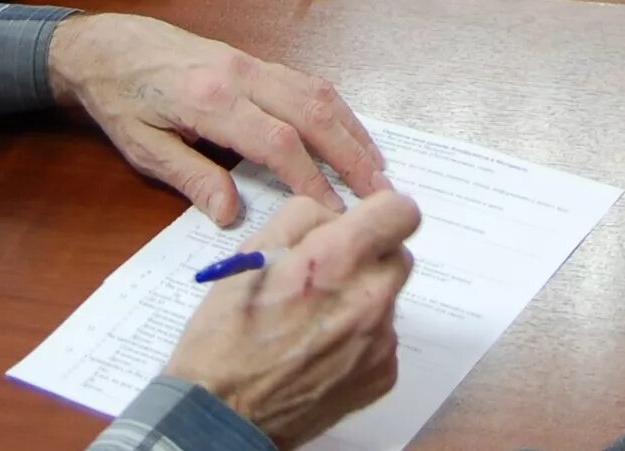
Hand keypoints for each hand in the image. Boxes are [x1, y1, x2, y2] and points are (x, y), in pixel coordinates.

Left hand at [46, 13, 388, 224]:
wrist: (105, 44)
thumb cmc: (119, 97)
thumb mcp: (141, 147)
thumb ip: (189, 177)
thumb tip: (230, 213)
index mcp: (210, 100)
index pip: (277, 143)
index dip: (311, 179)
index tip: (334, 214)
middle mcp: (240, 75)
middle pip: (311, 113)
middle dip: (350, 154)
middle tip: (380, 193)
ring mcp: (249, 62)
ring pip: (315, 93)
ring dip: (350, 130)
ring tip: (376, 168)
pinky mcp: (251, 59)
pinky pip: (304, 82)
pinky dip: (334, 109)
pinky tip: (347, 133)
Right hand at [164, 191, 419, 446]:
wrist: (224, 412)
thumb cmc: (228, 333)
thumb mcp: (253, 252)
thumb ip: (304, 218)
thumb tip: (335, 216)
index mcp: (337, 260)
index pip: (400, 212)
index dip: (381, 212)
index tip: (365, 223)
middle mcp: (369, 298)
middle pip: (399, 255)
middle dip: (370, 257)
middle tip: (330, 274)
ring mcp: (380, 341)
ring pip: (388, 299)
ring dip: (363, 298)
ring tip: (316, 319)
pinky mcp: (382, 374)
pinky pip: (383, 338)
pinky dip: (360, 337)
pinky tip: (322, 349)